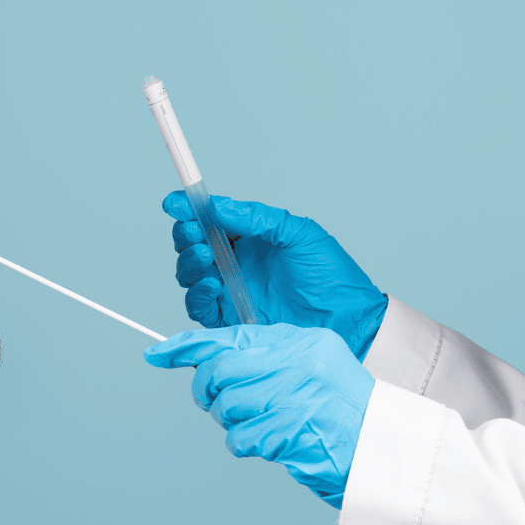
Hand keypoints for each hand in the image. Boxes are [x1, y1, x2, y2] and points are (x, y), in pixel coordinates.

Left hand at [145, 324, 374, 507]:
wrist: (382, 447)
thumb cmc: (344, 409)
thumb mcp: (312, 364)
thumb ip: (266, 357)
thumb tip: (207, 360)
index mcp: (300, 342)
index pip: (230, 336)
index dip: (187, 346)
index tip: (156, 353)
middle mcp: (296, 363)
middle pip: (220, 370)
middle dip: (208, 390)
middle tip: (218, 402)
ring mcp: (293, 397)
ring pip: (226, 406)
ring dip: (233, 422)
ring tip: (264, 424)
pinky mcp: (288, 432)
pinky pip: (240, 438)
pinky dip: (247, 444)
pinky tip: (273, 442)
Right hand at [165, 194, 387, 357]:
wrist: (349, 321)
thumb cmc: (332, 276)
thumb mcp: (297, 233)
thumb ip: (256, 218)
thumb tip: (218, 205)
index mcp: (251, 239)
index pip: (211, 222)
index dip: (190, 211)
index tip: (175, 204)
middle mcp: (238, 265)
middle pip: (194, 248)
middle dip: (186, 236)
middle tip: (194, 233)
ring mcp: (233, 293)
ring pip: (192, 277)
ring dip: (190, 264)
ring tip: (204, 255)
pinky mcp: (233, 321)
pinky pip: (202, 308)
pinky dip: (198, 295)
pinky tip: (211, 285)